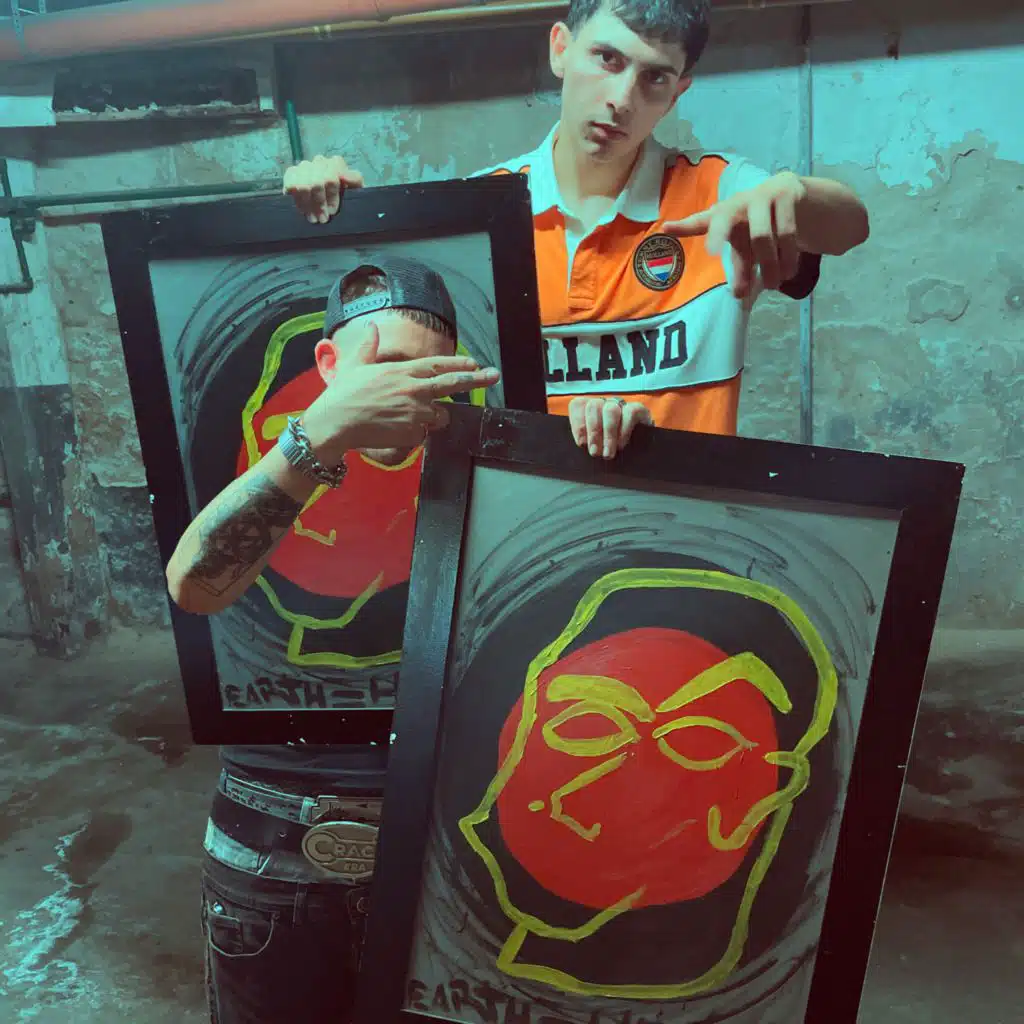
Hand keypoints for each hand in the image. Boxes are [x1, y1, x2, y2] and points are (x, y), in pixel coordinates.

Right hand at [283, 154, 364, 223]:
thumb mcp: (356, 190)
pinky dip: (295, 198)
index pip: (330, 177)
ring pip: (302, 185)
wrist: (338, 205)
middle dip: (319, 204)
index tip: (332, 212)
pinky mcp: (291, 174)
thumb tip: (342, 175)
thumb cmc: (347, 198)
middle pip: (315, 183)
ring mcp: (304, 167)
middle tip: (322, 219)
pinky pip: (290, 183)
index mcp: (335, 163)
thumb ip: (354, 180)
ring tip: (312, 218)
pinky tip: (301, 209)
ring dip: (307, 205)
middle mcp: (319, 162)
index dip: (331, 197)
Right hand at [301, 323, 499, 459]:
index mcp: (403, 371)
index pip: (438, 364)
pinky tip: (393, 431)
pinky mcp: (413, 432)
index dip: (458, 363)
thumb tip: (371, 326)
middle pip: (453, 383)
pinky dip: (413, 436)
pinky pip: (422, 436)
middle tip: (494, 375)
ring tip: (402, 417)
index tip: (474, 362)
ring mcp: (416, 412)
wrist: (335, 423)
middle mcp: (415, 389)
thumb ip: (368, 346)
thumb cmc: (343, 394)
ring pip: (437, 417)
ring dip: (430, 418)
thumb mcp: (355, 364)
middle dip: (477, 378)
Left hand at [568, 396, 652, 458]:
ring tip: (608, 453)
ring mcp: (621, 405)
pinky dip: (624, 431)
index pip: (578, 405)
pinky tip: (621, 445)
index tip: (581, 443)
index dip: (578, 424)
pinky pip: (630, 413)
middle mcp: (603, 404)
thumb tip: (583, 445)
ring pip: (611, 410)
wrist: (640, 453)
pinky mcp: (638, 409)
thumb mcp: (595, 446)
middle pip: (594, 406)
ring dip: (608, 434)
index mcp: (588, 409)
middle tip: (595, 452)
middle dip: (593, 432)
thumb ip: (586, 442)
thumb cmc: (609, 449)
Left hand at [664, 171, 807, 297]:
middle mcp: (740, 201)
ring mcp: (763, 193)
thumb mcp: (750, 248)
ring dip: (769, 265)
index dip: (684, 226)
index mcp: (726, 214)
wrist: (805, 201)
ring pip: (761, 236)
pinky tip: (790, 273)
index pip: (702, 220)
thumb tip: (738, 296)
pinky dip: (788, 256)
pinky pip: (786, 231)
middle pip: (726, 220)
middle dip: (721, 238)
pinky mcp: (787, 192)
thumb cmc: (766, 225)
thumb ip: (741, 269)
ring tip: (773, 285)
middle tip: (728, 275)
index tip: (666, 229)